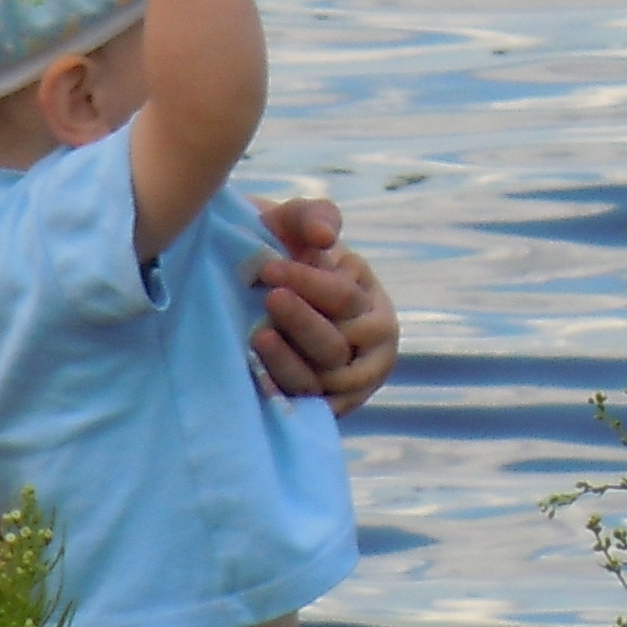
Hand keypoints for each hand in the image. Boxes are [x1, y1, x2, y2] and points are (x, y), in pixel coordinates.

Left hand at [246, 192, 397, 416]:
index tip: (269, 268)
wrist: (259, 297)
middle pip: (336, 344)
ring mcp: (348, 383)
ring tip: (257, 338)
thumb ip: (313, 217)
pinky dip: (283, 395)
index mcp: (371, 302)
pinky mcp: (323, 408)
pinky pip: (306, 409)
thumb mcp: (296, 225)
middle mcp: (370, 347)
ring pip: (321, 380)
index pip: (344, 298)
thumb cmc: (283, 255)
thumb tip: (325, 237)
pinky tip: (255, 378)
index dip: (309, 283)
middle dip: (301, 322)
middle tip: (269, 300)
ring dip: (288, 362)